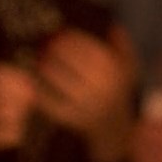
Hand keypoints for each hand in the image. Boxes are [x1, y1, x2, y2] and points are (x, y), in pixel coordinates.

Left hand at [37, 29, 135, 161]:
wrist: (115, 134)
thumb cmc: (117, 96)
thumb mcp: (129, 72)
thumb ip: (124, 48)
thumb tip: (114, 26)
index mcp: (114, 73)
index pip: (89, 48)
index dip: (72, 39)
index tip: (60, 34)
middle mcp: (102, 88)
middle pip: (71, 61)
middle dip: (55, 51)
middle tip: (44, 46)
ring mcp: (86, 104)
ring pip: (58, 79)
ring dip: (45, 68)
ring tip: (37, 61)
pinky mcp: (72, 119)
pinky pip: (50, 101)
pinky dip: (39, 91)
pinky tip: (32, 82)